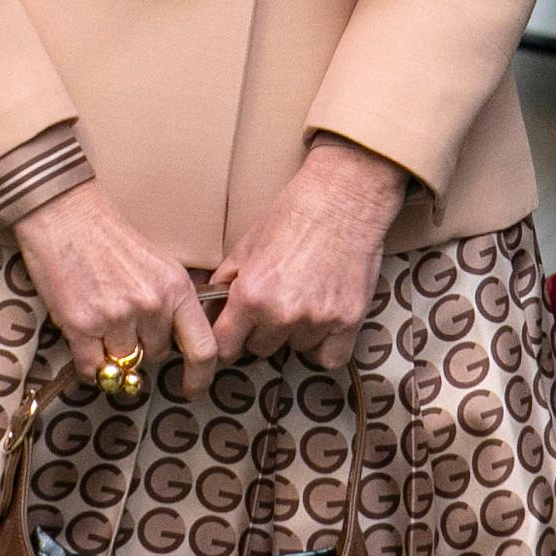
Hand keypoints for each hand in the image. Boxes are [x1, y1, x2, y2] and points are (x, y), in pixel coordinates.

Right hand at [12, 184, 218, 392]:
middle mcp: (150, 305)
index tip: (193, 387)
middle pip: (157, 356)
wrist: (65, 216)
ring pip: (123, 363)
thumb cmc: (109, 238)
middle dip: (143, 347)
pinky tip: (85, 340)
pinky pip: (92, 368)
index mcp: (176, 288)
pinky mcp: (81, 326)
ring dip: (113, 352)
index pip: (203, 347)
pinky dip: (89, 364)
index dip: (201, 376)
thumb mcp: (157, 264)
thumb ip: (171, 301)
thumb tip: (176, 342)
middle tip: (124, 322)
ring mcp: (116, 317)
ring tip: (101, 319)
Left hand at [207, 137, 407, 382]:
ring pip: (296, 349)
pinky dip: (324, 346)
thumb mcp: (247, 244)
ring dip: (296, 333)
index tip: (234, 335)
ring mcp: (318, 320)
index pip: (225, 346)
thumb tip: (208, 310)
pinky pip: (329, 358)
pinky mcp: (348, 321)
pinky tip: (322, 323)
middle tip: (275, 303)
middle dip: (263, 331)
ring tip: (305, 298)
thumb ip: (226, 283)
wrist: (342, 198)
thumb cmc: (294, 214)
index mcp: (251, 295)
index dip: (228, 341)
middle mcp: (282, 314)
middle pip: (261, 349)